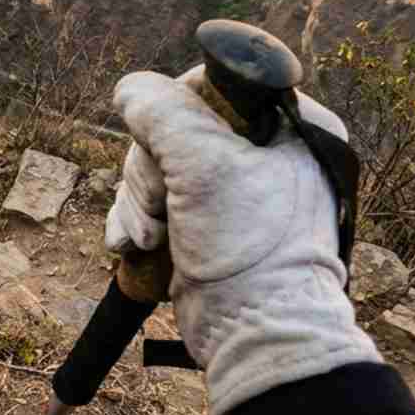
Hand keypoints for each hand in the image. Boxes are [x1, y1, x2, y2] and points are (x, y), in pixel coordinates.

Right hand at [105, 66, 379, 414]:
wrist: (253, 330)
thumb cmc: (246, 247)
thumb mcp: (202, 163)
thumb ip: (162, 113)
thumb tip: (128, 90)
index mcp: (286, 126)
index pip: (211, 85)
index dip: (175, 110)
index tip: (168, 146)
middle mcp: (261, 153)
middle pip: (170, 129)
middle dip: (149, 173)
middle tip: (163, 203)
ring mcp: (226, 191)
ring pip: (151, 167)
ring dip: (137, 203)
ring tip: (149, 238)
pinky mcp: (199, 222)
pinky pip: (148, 202)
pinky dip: (135, 222)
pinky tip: (136, 246)